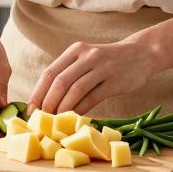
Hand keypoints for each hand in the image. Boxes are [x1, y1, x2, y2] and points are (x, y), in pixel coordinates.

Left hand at [28, 39, 155, 114]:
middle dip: (48, 103)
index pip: (50, 73)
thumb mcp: (87, 58)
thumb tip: (46, 99)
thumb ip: (70, 73)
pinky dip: (81, 110)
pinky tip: (75, 118)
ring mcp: (102, 68)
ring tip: (56, 121)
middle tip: (41, 119)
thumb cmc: (109, 61)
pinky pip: (93, 98)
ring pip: (75, 90)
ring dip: (63, 108)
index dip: (38, 92)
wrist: (141, 54)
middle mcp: (87, 56)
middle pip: (60, 82)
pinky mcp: (115, 81)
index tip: (31, 109)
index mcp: (75, 50)